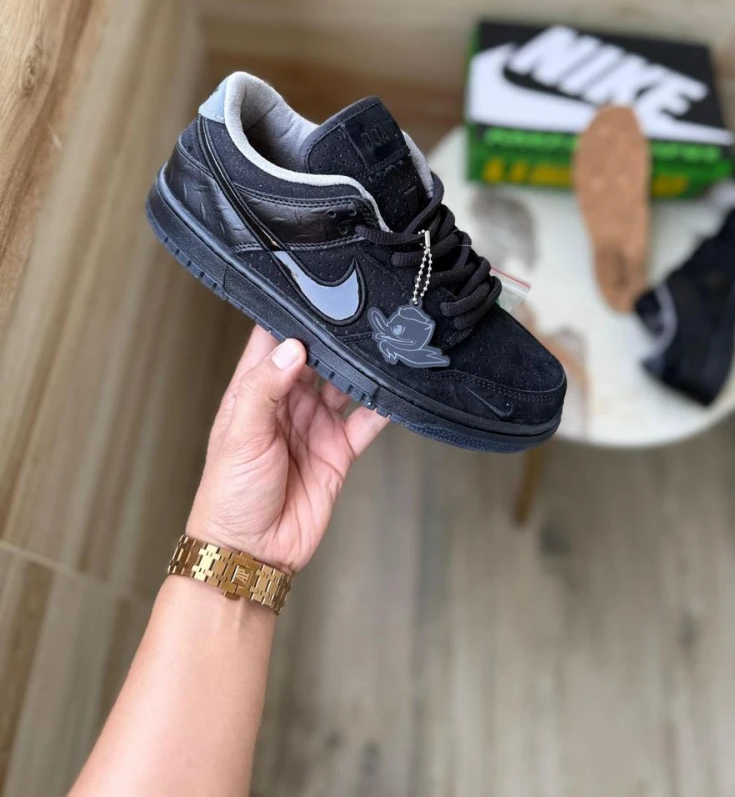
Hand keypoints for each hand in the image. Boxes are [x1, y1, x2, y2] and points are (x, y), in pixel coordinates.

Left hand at [186, 326, 387, 572]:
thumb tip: (292, 346)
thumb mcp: (241, 434)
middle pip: (316, 357)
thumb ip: (265, 388)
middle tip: (361, 310)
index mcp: (254, 391)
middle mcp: (287, 402)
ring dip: (361, 367)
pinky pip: (366, 422)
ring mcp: (315, 425)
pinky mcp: (338, 451)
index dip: (290, 314)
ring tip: (384, 342)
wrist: (253, 552)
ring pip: (345, 384)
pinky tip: (397, 388)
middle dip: (335, 337)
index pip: (272, 340)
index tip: (313, 289)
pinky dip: (383, 406)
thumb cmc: (230, 494)